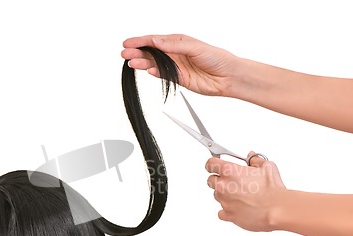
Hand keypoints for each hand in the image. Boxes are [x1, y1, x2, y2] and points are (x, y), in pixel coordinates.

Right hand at [121, 34, 238, 96]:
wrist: (228, 76)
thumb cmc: (216, 58)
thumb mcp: (195, 47)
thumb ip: (174, 46)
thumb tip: (157, 42)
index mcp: (178, 41)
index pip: (155, 40)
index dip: (140, 41)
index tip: (128, 43)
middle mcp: (174, 53)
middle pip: (151, 52)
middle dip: (137, 52)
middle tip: (125, 53)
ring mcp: (175, 66)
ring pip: (154, 64)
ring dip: (143, 63)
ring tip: (132, 63)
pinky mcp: (178, 78)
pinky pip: (163, 75)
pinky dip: (154, 73)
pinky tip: (147, 71)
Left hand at [205, 153, 285, 231]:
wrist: (277, 209)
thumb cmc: (272, 189)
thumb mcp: (267, 166)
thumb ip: (255, 160)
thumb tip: (252, 157)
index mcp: (230, 171)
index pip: (210, 163)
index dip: (212, 164)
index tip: (214, 165)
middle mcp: (223, 186)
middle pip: (210, 180)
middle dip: (218, 179)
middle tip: (230, 181)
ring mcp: (224, 201)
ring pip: (216, 195)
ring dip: (224, 194)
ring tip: (240, 195)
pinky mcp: (228, 215)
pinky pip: (221, 212)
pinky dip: (227, 210)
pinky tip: (238, 207)